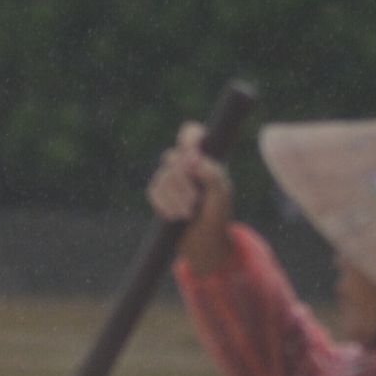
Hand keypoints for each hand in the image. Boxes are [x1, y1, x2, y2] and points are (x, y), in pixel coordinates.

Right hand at [147, 121, 233, 272]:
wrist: (204, 242)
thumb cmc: (217, 215)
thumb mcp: (222, 194)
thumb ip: (211, 172)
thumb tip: (192, 160)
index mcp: (204, 158)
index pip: (190, 133)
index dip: (188, 140)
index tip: (192, 159)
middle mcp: (185, 164)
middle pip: (172, 158)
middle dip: (182, 183)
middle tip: (195, 202)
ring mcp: (170, 178)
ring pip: (162, 177)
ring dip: (175, 198)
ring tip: (188, 214)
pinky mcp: (158, 193)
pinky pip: (153, 191)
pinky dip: (164, 205)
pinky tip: (175, 216)